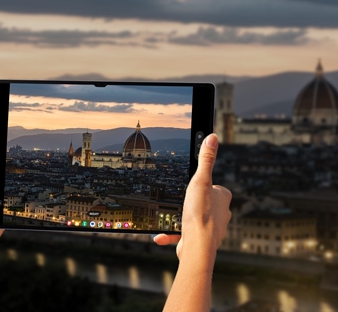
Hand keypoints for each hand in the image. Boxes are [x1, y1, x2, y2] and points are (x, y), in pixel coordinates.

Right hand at [153, 133, 231, 259]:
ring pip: (195, 219)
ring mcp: (211, 229)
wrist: (197, 246)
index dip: (205, 185)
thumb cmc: (201, 214)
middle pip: (205, 202)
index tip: (194, 184)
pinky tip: (161, 235)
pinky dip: (173, 234)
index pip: (216, 187)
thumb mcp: (200, 180)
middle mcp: (221, 214)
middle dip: (193, 202)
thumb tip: (212, 137)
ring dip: (182, 219)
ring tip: (171, 217)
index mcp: (223, 198)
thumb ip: (206, 160)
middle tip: (180, 200)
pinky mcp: (199, 240)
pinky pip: (185, 234)